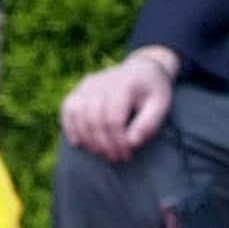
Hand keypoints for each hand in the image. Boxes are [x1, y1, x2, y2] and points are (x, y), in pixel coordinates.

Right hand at [59, 48, 177, 162]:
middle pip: (94, 119)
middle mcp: (102, 82)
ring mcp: (88, 84)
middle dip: (104, 144)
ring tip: (101, 152)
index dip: (118, 141)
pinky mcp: (80, 88)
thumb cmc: (152, 91)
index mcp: (124, 85)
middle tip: (116, 158)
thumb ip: (149, 124)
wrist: (142, 69)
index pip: (114, 119)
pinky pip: (68, 108)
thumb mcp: (160, 105)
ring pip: (78, 115)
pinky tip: (79, 143)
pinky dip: (70, 126)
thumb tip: (131, 142)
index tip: (127, 154)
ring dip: (87, 139)